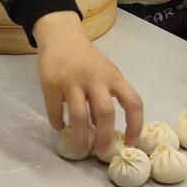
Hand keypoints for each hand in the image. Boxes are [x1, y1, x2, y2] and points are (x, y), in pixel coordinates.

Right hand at [33, 11, 142, 155]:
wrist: (61, 35)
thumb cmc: (87, 58)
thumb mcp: (105, 72)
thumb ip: (108, 96)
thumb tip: (104, 129)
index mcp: (113, 76)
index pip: (133, 102)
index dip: (135, 124)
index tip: (131, 141)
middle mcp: (95, 78)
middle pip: (105, 113)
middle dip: (104, 137)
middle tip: (100, 151)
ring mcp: (72, 81)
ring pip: (79, 116)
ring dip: (81, 137)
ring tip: (81, 149)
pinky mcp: (51, 83)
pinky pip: (55, 110)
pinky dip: (58, 123)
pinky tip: (60, 126)